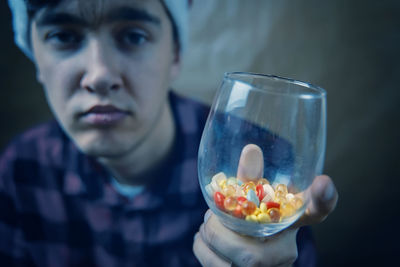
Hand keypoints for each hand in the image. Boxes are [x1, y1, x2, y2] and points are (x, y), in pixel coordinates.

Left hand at [193, 175, 337, 266]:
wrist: (239, 260)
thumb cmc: (247, 228)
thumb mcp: (251, 203)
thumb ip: (250, 180)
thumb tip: (251, 148)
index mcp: (290, 224)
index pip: (316, 212)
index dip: (323, 199)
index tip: (323, 180)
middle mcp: (285, 251)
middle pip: (259, 242)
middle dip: (221, 229)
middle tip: (209, 218)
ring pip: (240, 260)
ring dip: (210, 238)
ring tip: (206, 228)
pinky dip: (202, 249)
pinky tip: (202, 241)